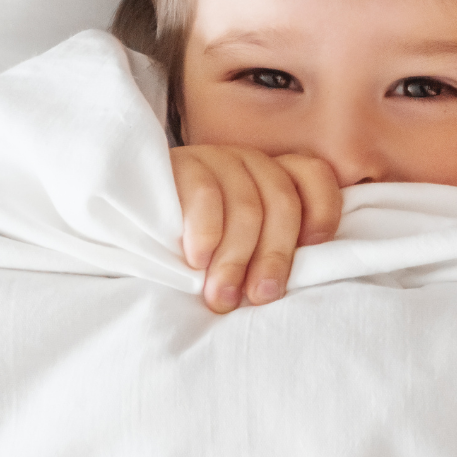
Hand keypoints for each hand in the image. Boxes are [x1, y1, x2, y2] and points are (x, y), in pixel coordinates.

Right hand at [170, 146, 341, 313]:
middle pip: (283, 202)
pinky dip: (207, 232)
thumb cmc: (198, 245)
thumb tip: (285, 287)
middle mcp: (252, 162)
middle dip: (274, 256)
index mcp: (275, 176)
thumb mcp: (242, 247)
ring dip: (236, 258)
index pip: (315, 177)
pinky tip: (197, 260)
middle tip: (258, 298)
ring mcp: (218, 158)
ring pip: (247, 206)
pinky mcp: (182, 163)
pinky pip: (206, 195)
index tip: (313, 248)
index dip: (322, 211)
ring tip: (221, 296)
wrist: (134, 216)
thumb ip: (270, 251)